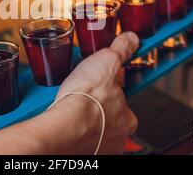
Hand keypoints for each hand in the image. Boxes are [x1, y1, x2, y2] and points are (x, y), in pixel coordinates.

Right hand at [55, 32, 139, 154]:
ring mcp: (97, 147)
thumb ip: (121, 51)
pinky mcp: (79, 153)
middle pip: (108, 119)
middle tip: (83, 97)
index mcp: (127, 119)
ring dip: (82, 119)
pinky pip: (77, 141)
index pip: (125, 104)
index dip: (112, 93)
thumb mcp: (107, 62)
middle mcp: (115, 137)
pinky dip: (69, 130)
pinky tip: (61, 120)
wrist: (63, 126)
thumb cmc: (86, 100)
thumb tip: (131, 39)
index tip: (101, 87)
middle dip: (97, 109)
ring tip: (69, 107)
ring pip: (91, 131)